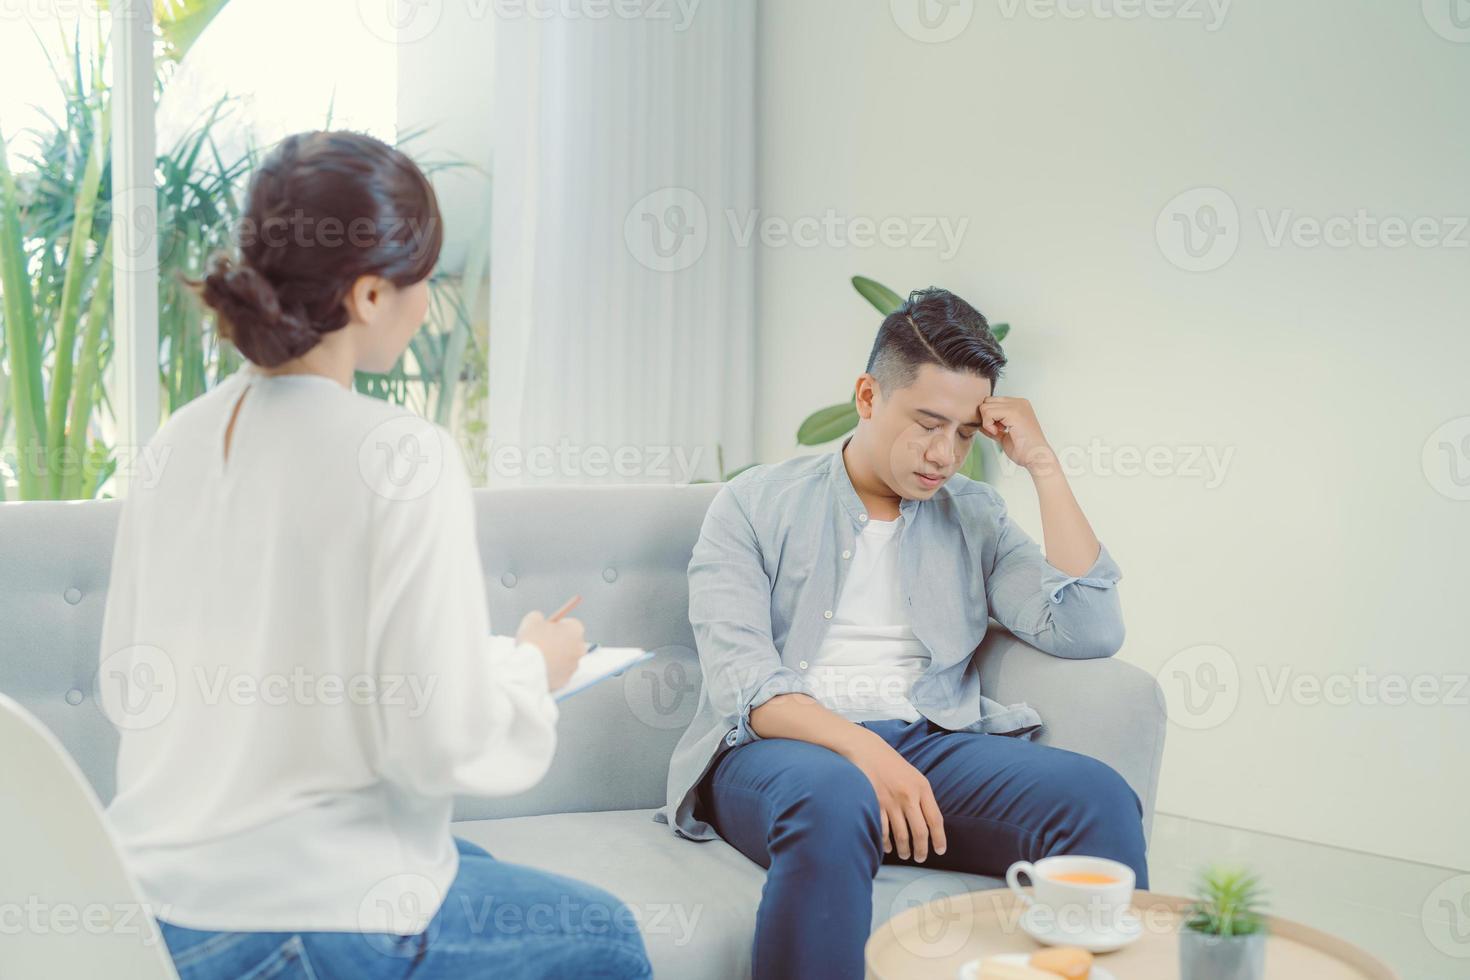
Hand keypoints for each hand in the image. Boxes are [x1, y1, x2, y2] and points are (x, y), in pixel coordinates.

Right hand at [516, 611, 586, 690]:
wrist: (528, 669)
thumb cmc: (532, 641)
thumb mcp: (532, 620)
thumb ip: (539, 617)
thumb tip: (539, 620)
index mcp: (576, 630)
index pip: (571, 624)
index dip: (557, 625)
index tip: (546, 628)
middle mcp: (580, 648)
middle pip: (570, 642)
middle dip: (559, 642)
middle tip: (542, 643)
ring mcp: (574, 666)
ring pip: (565, 659)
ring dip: (556, 657)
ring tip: (538, 657)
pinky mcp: (566, 680)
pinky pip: (559, 673)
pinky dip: (552, 671)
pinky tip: (539, 669)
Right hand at [842, 731, 946, 862]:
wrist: (866, 749)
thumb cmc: (891, 764)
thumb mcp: (914, 776)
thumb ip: (923, 797)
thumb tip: (930, 823)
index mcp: (922, 787)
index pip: (936, 819)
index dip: (939, 839)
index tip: (940, 850)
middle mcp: (908, 795)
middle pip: (920, 832)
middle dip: (921, 850)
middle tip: (920, 858)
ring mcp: (890, 801)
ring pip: (901, 835)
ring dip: (904, 849)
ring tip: (905, 854)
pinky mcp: (874, 804)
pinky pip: (883, 831)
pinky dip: (886, 842)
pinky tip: (888, 847)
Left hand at [979, 395, 1056, 473]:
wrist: (1036, 457)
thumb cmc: (1024, 450)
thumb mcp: (1004, 436)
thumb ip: (994, 428)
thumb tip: (981, 425)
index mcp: (1019, 405)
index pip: (993, 401)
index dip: (989, 417)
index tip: (997, 429)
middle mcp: (1019, 402)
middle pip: (987, 401)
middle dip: (986, 417)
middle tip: (997, 430)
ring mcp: (1017, 405)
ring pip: (986, 406)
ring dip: (987, 422)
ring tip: (999, 431)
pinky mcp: (1013, 412)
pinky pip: (988, 413)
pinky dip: (988, 424)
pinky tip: (998, 432)